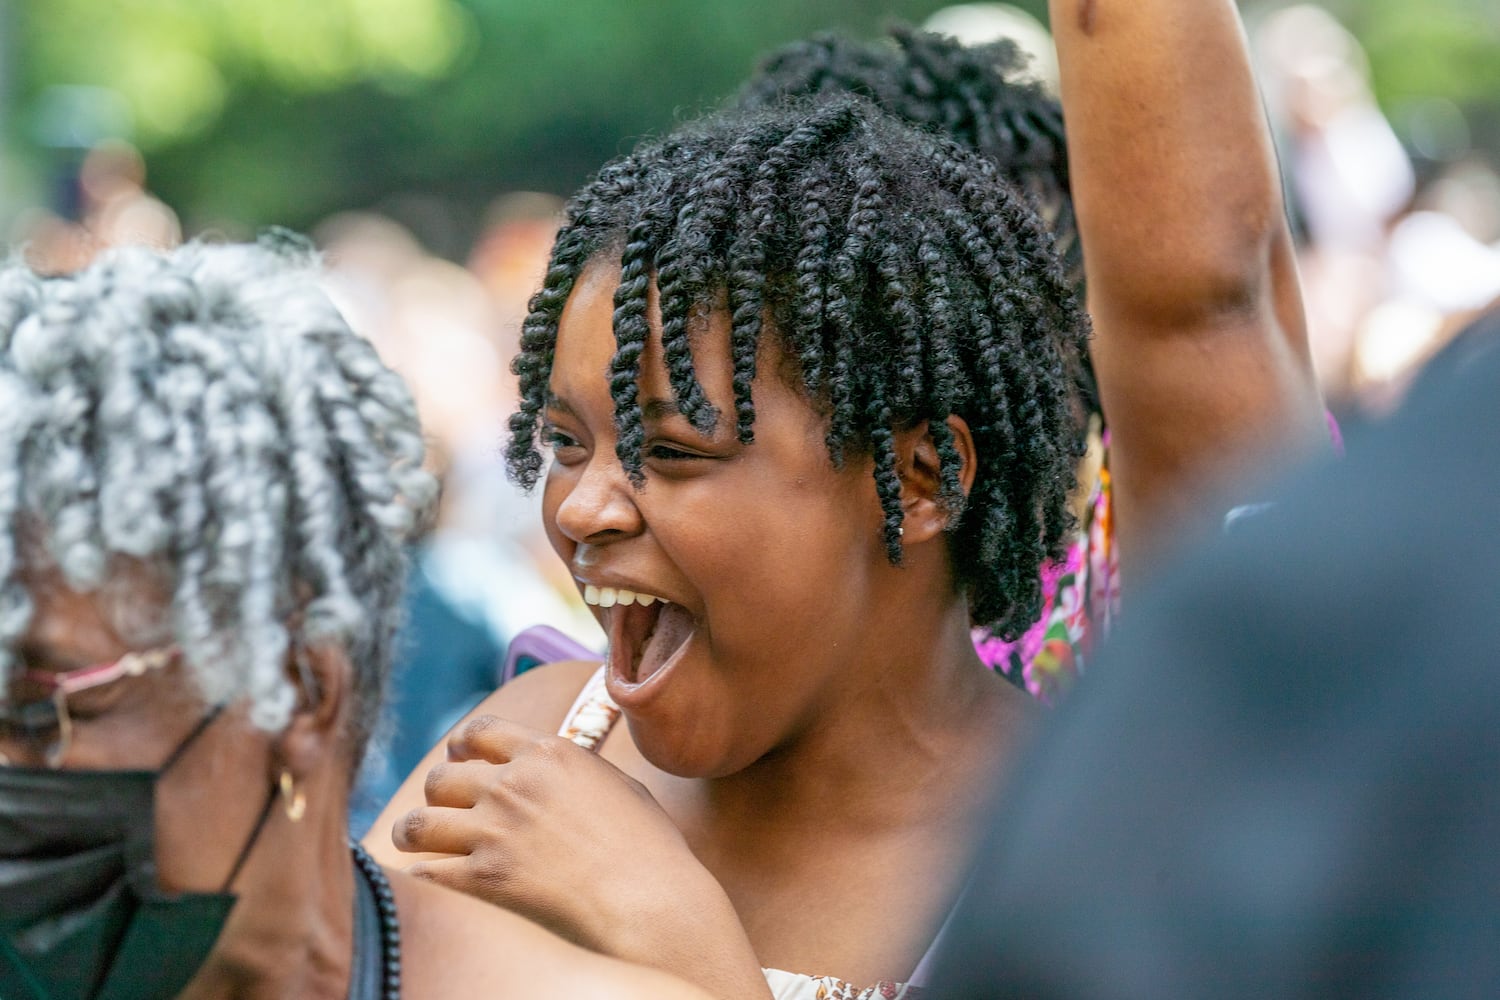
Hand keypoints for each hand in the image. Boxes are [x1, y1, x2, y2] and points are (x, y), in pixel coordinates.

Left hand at [390, 716, 770, 998]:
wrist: (652, 902)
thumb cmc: (650, 849)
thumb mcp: (619, 786)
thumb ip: (577, 770)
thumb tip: (559, 767)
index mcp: (549, 754)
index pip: (480, 731)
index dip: (461, 746)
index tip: (458, 759)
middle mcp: (515, 785)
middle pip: (442, 777)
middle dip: (440, 795)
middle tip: (446, 811)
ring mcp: (496, 831)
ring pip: (419, 821)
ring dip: (417, 833)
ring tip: (420, 843)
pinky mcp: (485, 879)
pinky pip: (426, 872)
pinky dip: (423, 877)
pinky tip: (432, 880)